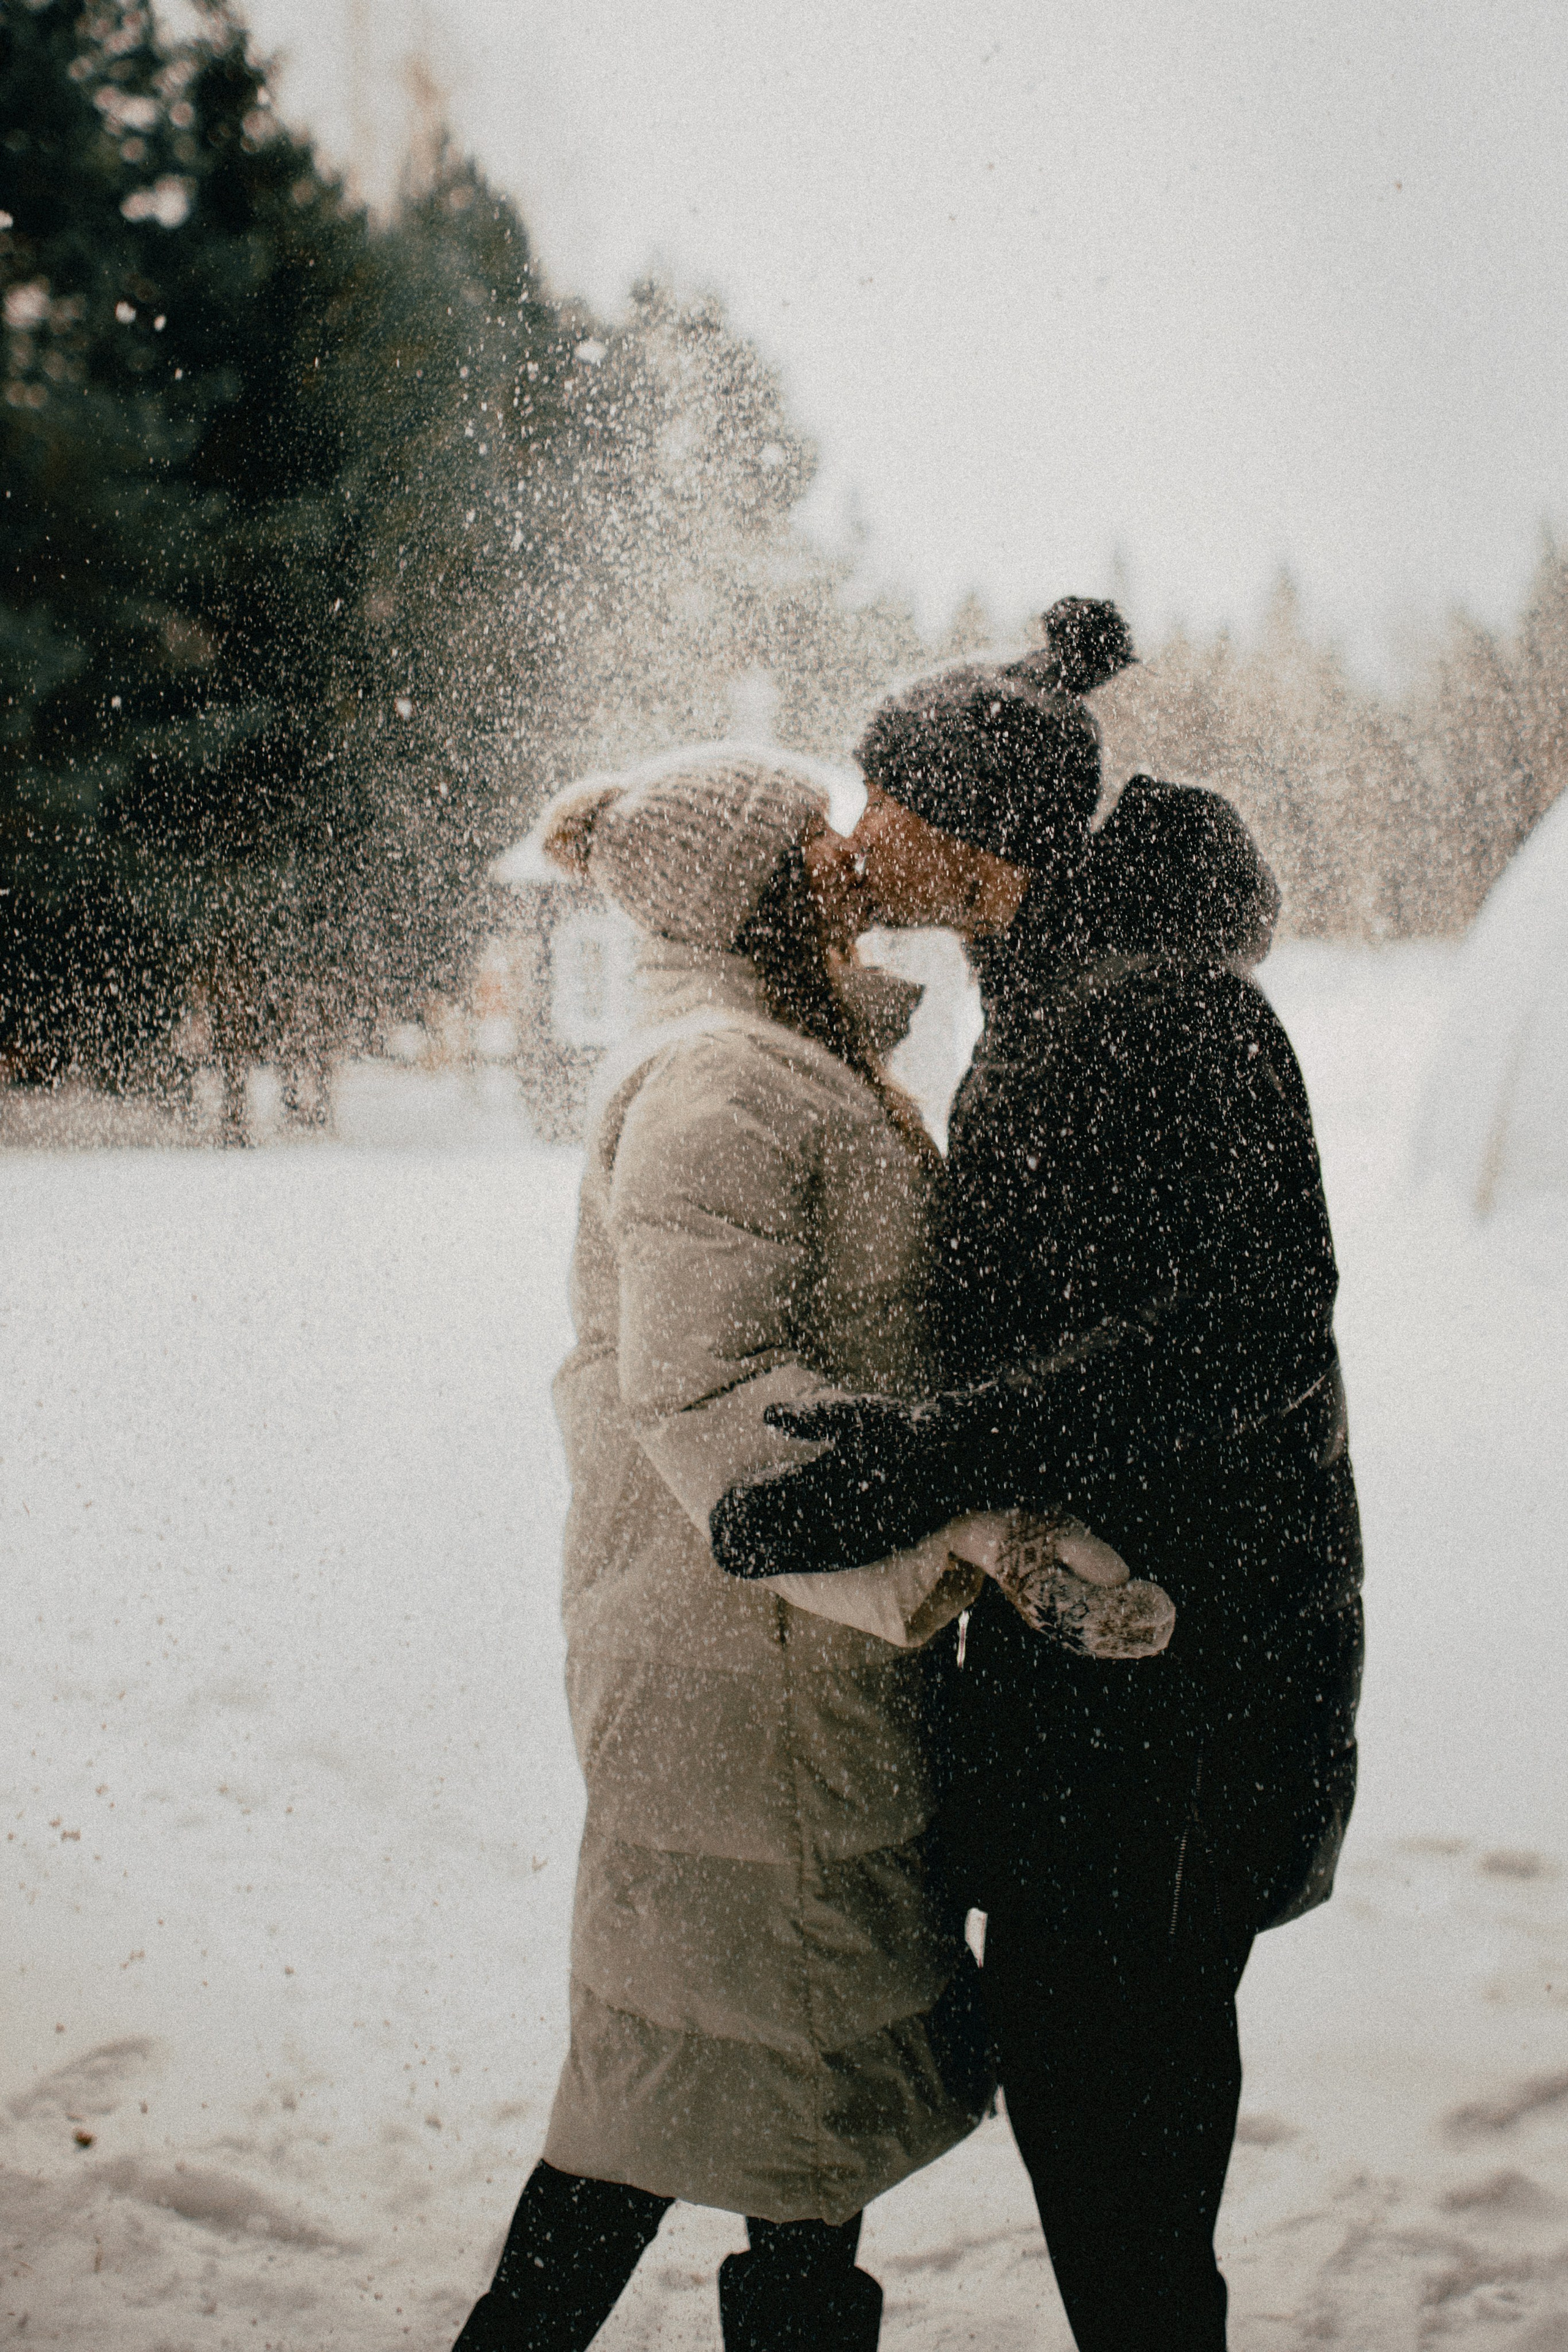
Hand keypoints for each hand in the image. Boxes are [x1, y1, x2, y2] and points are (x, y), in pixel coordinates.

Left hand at [711, 1393, 953, 1579]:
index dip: (749, 1501)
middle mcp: (842, 1513)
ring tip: (743, 1550)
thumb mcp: (858, 1414)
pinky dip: (801, 1562)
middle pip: (785, 1529)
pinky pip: (829, 1560)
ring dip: (770, 1552)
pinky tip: (787, 1560)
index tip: (725, 1501)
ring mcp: (858, 1534)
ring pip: (804, 1551)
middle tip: (722, 1530)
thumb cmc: (905, 1432)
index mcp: (833, 1479)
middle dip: (751, 1531)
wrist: (955, 1465)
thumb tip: (767, 1415)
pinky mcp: (873, 1545)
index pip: (778, 1495)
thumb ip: (811, 1415)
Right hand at [980, 1511, 1175, 1659]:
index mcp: (1049, 1591)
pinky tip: (1133, 1641)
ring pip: (1094, 1639)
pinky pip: (1085, 1638)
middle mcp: (1048, 1613)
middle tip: (1168, 1619)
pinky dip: (1112, 1641)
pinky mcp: (1051, 1621)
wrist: (987, 1540)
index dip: (1132, 1609)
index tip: (1160, 1603)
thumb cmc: (1027, 1530)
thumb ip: (1090, 1552)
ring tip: (1161, 1635)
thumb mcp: (1059, 1530)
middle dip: (1137, 1626)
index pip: (1100, 1608)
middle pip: (1100, 1629)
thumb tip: (1121, 1577)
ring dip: (1128, 1639)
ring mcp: (1048, 1620)